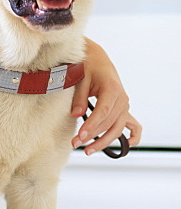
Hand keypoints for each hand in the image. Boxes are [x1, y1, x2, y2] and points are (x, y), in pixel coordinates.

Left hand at [71, 38, 141, 154]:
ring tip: (87, 150)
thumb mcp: (81, 78)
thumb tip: (76, 115)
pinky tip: (126, 145)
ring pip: (117, 128)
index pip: (103, 112)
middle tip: (75, 144)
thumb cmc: (88, 66)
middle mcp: (122, 98)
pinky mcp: (123, 109)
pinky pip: (133, 126)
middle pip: (109, 123)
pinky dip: (132, 137)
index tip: (80, 136)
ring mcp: (124, 105)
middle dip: (92, 136)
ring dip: (104, 141)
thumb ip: (79, 97)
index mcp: (112, 88)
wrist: (96, 59)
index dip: (92, 126)